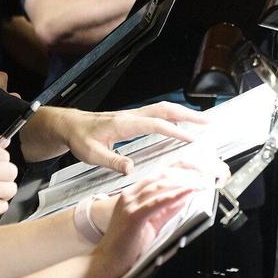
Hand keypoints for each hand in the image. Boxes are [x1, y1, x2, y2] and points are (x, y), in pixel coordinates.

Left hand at [35, 103, 207, 174]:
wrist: (70, 125)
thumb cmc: (80, 140)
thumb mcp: (92, 155)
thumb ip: (113, 161)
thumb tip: (132, 168)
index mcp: (124, 124)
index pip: (156, 125)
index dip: (175, 130)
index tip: (192, 138)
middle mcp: (132, 116)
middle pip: (165, 110)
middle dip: (188, 114)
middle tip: (207, 121)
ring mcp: (133, 115)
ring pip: (163, 108)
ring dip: (183, 112)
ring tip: (200, 120)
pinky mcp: (132, 117)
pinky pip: (157, 113)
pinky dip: (172, 114)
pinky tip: (179, 121)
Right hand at [87, 162, 217, 277]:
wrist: (107, 261)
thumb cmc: (125, 245)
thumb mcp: (151, 223)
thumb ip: (166, 210)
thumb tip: (183, 199)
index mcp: (133, 195)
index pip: (158, 176)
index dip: (179, 171)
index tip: (196, 172)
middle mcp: (130, 196)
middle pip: (161, 176)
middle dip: (184, 174)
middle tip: (203, 176)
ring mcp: (130, 204)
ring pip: (159, 186)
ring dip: (182, 183)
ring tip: (199, 184)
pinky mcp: (133, 216)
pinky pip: (156, 202)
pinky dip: (173, 196)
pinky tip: (186, 193)